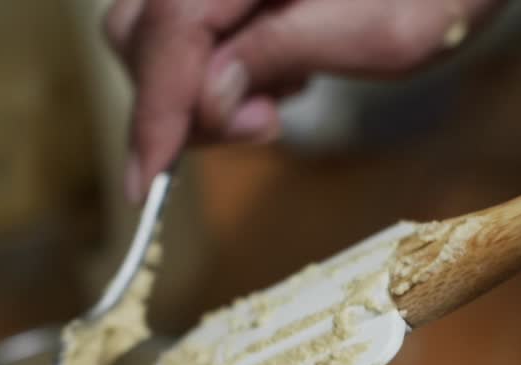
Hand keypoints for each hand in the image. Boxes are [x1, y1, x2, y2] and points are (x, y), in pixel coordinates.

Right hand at [107, 0, 503, 200]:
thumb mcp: (379, 32)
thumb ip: (281, 52)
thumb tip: (207, 99)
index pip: (172, 26)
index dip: (155, 108)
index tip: (147, 181)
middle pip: (141, 28)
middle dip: (176, 100)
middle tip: (261, 126)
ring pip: (155, 32)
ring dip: (197, 89)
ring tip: (277, 100)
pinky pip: (187, 29)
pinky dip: (214, 68)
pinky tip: (278, 73)